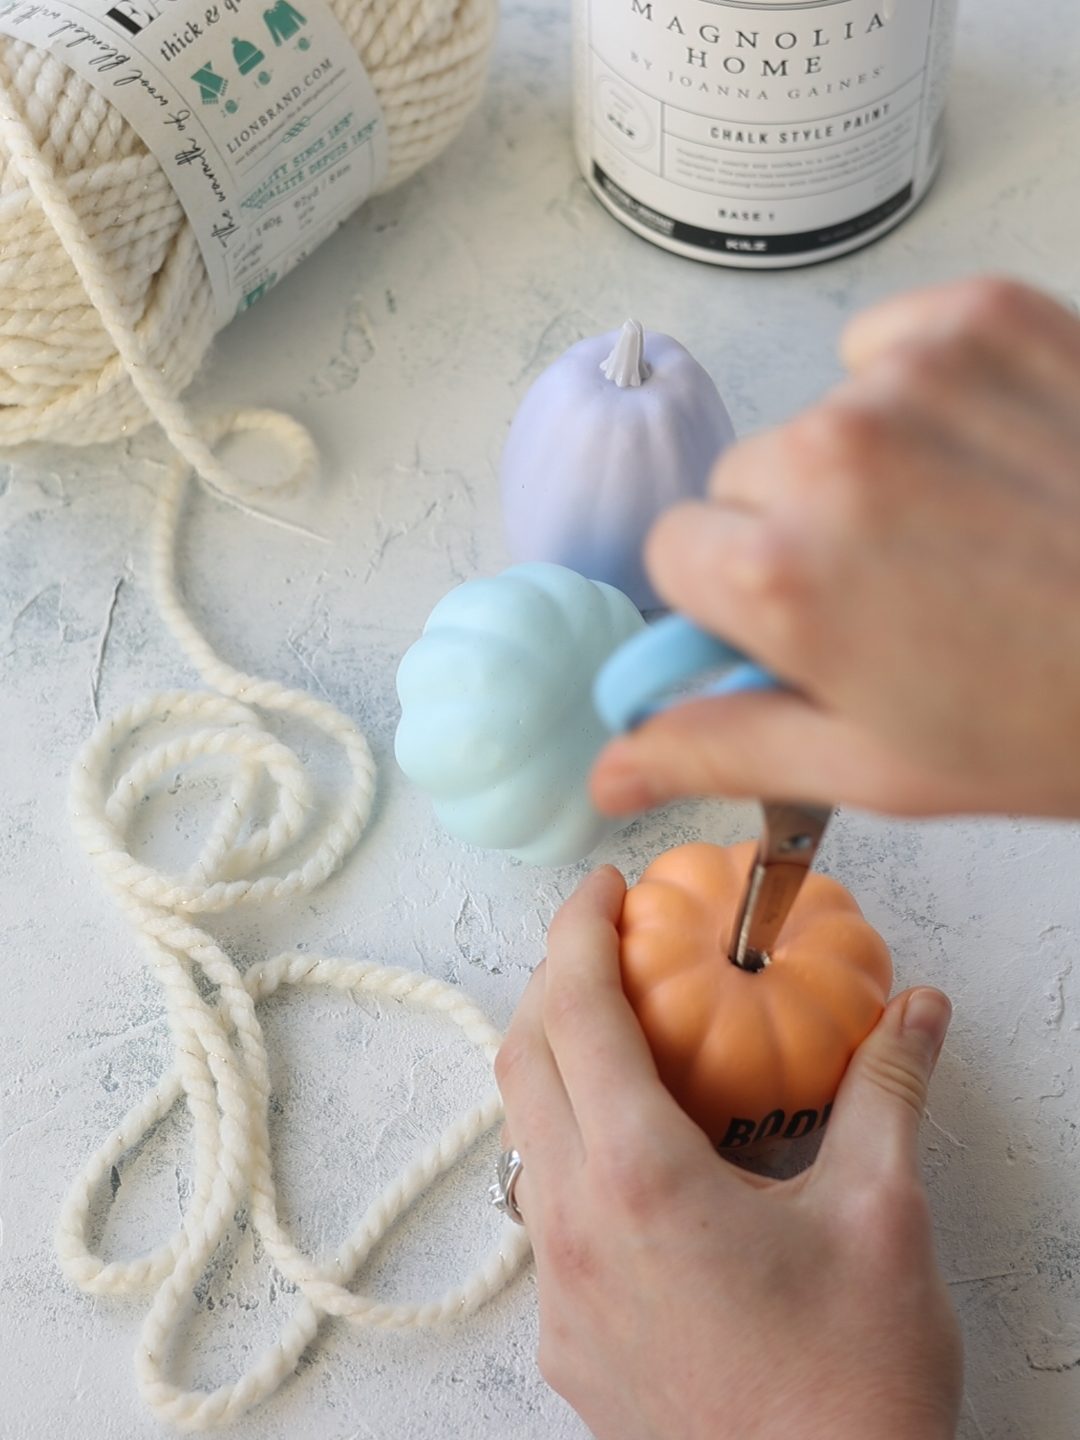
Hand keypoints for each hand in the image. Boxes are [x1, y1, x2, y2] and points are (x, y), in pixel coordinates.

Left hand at [496, 868, 961, 1439]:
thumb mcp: (883, 1218)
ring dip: (556, 1065)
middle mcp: (575, 1229)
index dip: (578, 931)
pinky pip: (543, 1209)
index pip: (575, 1013)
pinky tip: (640, 1153)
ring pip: (525, 1136)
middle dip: (556, 980)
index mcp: (639, 1180)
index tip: (605, 888)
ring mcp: (559, 1292)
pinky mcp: (567, 1340)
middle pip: (525, 1061)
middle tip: (613, 944)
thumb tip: (917, 1014)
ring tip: (624, 1036)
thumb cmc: (849, 1390)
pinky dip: (572, 1146)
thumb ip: (888, 1093)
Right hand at [591, 278, 1079, 819]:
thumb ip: (721, 749)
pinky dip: (920, 390)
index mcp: (783, 577)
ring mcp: (906, 377)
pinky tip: (988, 453)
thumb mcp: (876, 763)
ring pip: (817, 416)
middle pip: (744, 480)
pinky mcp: (978, 315)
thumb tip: (611, 765)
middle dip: (796, 529)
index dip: (735, 593)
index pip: (675, 552)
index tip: (800, 617)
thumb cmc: (1060, 714)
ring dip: (865, 463)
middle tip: (899, 584)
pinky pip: (888, 343)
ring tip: (964, 523)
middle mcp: (828, 458)